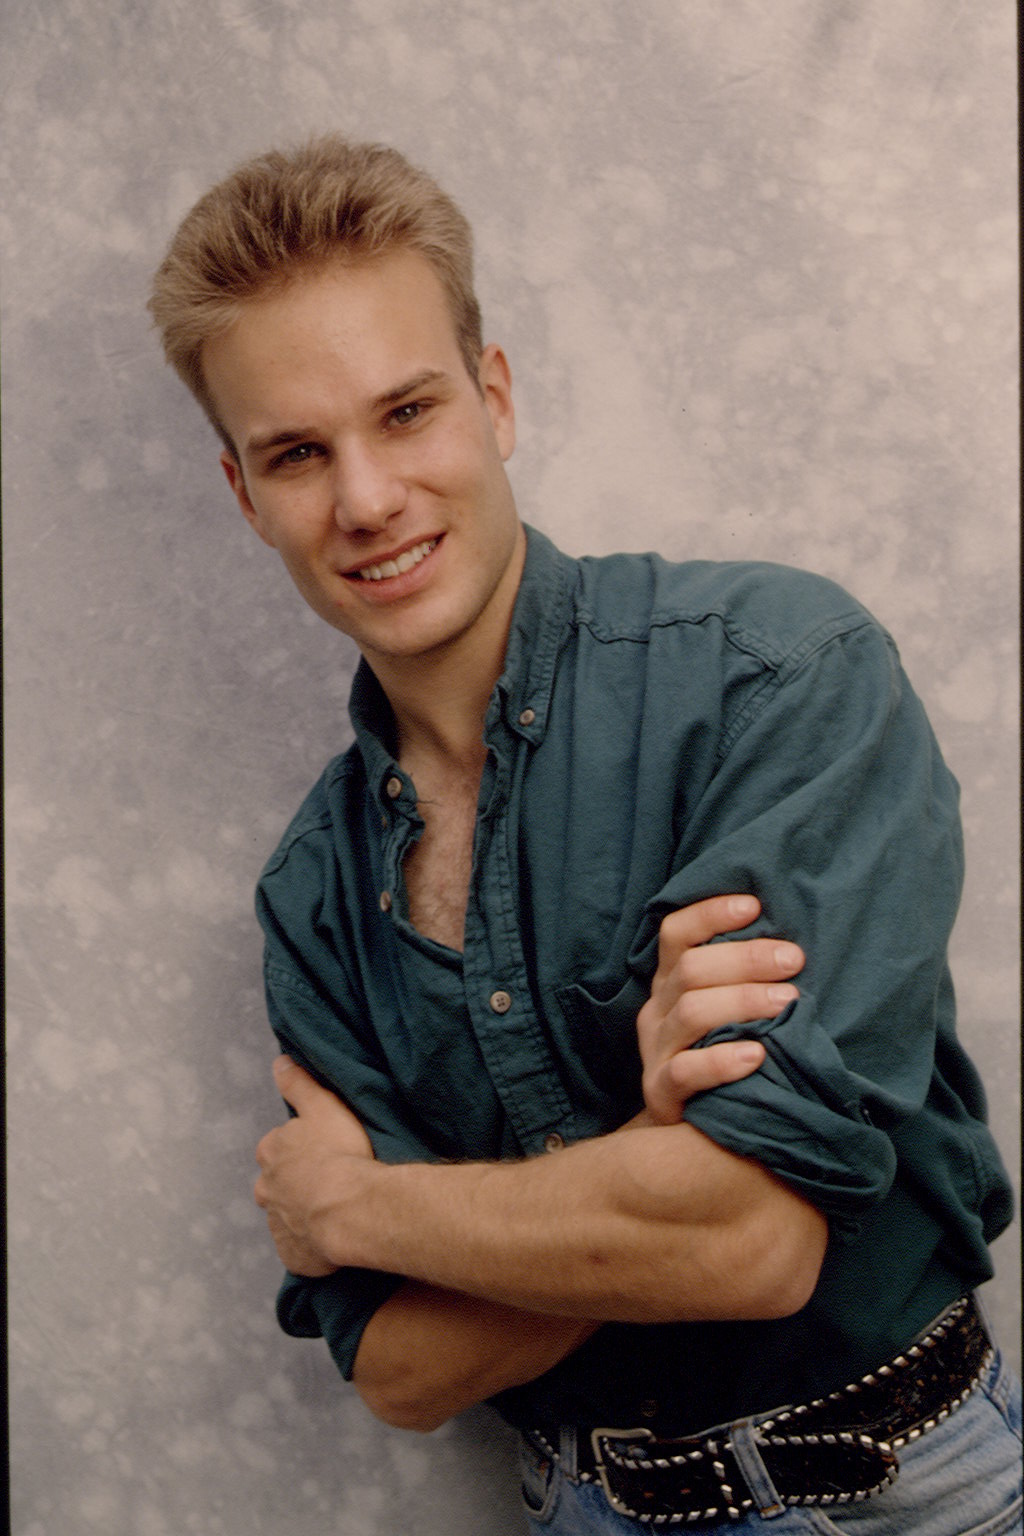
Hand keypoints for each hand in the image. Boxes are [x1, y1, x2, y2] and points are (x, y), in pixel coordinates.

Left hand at [254, 1056, 373, 1275]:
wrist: (349, 1208)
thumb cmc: (339, 1152)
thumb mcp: (322, 1105)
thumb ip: (299, 1084)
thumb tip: (280, 1062)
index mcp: (270, 1152)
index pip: (278, 1146)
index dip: (301, 1148)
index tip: (323, 1151)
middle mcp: (266, 1189)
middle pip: (278, 1183)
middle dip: (296, 1182)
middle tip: (328, 1181)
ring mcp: (278, 1224)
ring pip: (287, 1214)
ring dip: (303, 1212)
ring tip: (334, 1210)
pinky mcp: (292, 1255)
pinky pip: (299, 1247)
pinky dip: (310, 1242)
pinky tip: (332, 1237)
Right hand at [637, 895, 803, 1124]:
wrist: (689, 1132)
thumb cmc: (723, 1054)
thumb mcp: (728, 1010)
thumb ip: (743, 979)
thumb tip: (793, 942)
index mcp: (671, 982)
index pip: (676, 934)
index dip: (709, 914)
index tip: (754, 905)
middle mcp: (658, 1010)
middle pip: (691, 969)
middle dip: (745, 959)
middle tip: (793, 959)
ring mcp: (656, 1050)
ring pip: (690, 1013)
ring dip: (743, 1001)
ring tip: (788, 1002)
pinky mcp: (661, 1093)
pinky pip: (684, 1072)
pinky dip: (721, 1062)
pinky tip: (756, 1056)